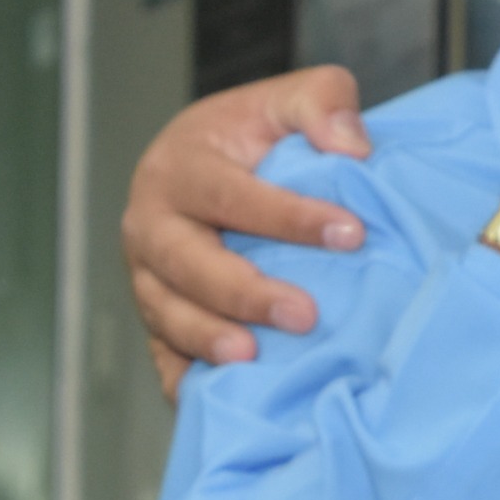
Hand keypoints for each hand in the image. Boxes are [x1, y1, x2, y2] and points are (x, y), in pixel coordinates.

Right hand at [124, 65, 370, 397]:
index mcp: (181, 166)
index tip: (351, 235)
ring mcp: (147, 275)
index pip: (230, 194)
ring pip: (167, 313)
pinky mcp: (157, 315)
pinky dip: (184, 380)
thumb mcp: (289, 100)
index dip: (289, 217)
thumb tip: (352, 147)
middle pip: (188, 264)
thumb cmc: (254, 135)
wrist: (209, 164)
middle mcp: (152, 223)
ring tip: (252, 358)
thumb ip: (322, 102)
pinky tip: (218, 399)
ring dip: (207, 338)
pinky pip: (161, 354)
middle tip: (305, 315)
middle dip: (244, 293)